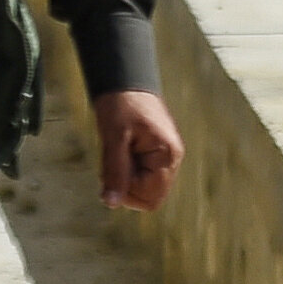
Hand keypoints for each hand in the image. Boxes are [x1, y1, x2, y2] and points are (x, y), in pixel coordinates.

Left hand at [88, 86, 183, 212]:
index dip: (127, 193)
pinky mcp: (154, 153)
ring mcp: (164, 157)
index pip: (151, 198)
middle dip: (126, 185)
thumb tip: (111, 203)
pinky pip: (140, 173)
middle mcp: (171, 160)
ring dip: (125, 177)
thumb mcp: (113, 138)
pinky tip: (119, 151)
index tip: (112, 173)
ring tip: (116, 151)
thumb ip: (114, 171)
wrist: (124, 80)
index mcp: (167, 156)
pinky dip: (126, 168)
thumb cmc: (121, 104)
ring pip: (143, 185)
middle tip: (112, 161)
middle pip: (149, 195)